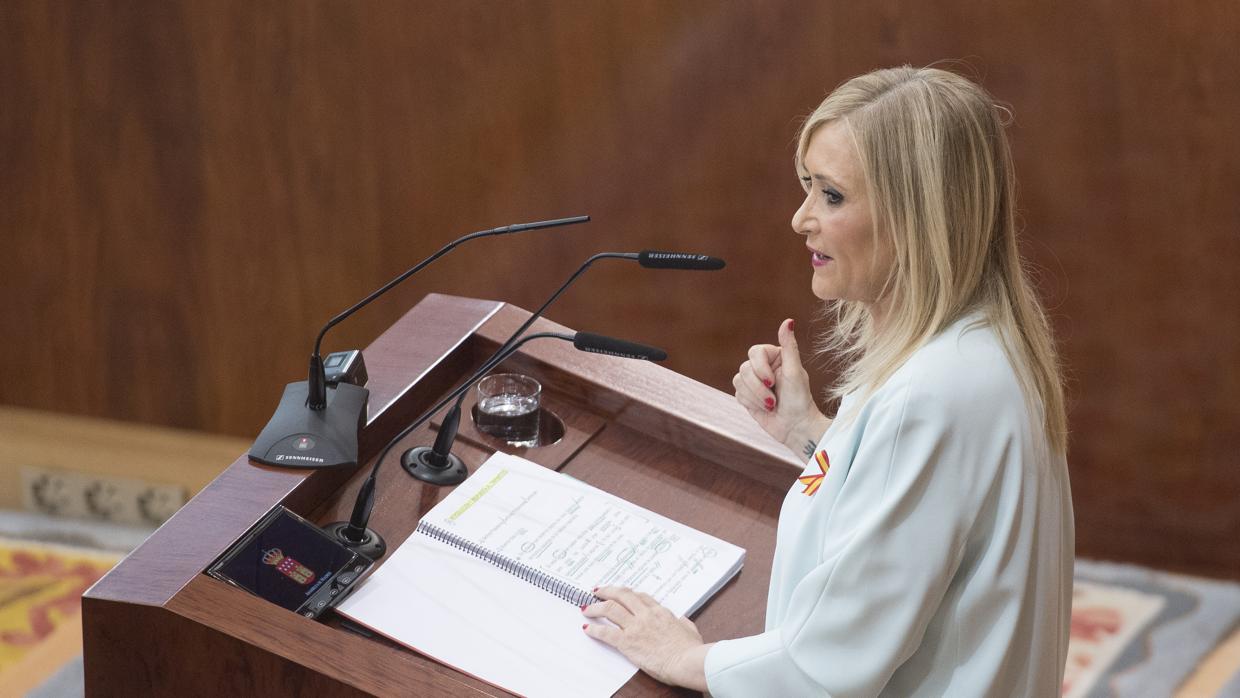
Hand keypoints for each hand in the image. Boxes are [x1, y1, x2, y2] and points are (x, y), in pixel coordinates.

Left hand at [582, 587, 709, 690]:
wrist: (687, 661)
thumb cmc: (691, 650)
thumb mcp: (690, 630)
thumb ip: (683, 623)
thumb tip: (682, 620)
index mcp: (660, 612)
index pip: (640, 597)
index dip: (627, 593)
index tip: (620, 593)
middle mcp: (645, 615)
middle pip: (622, 596)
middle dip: (607, 591)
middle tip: (597, 591)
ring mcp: (635, 627)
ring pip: (610, 609)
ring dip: (596, 607)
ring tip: (587, 608)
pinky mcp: (628, 642)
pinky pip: (606, 632)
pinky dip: (594, 629)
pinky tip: (587, 629)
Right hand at [733, 319, 828, 455]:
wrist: (796, 428)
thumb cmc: (800, 399)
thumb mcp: (795, 371)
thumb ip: (789, 346)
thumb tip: (789, 321)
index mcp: (775, 357)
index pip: (754, 352)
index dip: (760, 367)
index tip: (772, 382)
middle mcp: (763, 367)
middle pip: (744, 368)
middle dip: (758, 387)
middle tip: (773, 398)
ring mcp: (754, 382)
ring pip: (738, 381)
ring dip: (755, 397)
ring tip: (771, 405)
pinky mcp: (747, 396)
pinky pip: (737, 394)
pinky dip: (751, 403)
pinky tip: (764, 409)